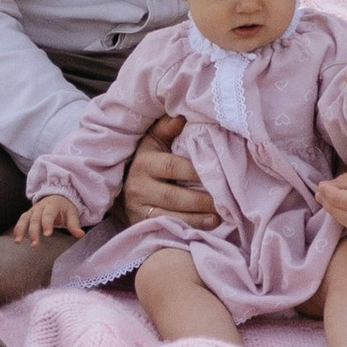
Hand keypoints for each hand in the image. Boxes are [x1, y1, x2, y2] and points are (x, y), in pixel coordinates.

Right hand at [12, 193, 81, 245]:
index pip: (49, 214)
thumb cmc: (65, 208)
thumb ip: (74, 225)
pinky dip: (17, 228)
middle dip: (34, 231)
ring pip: (25, 218)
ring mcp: (33, 210)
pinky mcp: (28, 214)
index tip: (47, 234)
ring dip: (21, 229)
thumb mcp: (72, 214)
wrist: (58, 196)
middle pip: (35, 218)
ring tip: (18, 242)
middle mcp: (41, 206)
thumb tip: (81, 235)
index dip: (47, 223)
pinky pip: (21, 220)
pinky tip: (16, 239)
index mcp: (53, 205)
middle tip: (35, 244)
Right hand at [123, 114, 220, 229]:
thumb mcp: (153, 140)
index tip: (216, 173)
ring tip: (218, 218)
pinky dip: (186, 229)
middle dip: (199, 200)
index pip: (172, 167)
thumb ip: (167, 128)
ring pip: (169, 216)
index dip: (194, 172)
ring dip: (196, 219)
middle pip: (172, 196)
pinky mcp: (140, 225)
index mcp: (144, 162)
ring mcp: (138, 209)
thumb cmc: (147, 159)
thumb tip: (182, 117)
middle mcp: (138, 187)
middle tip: (223, 201)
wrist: (123, 187)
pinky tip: (205, 228)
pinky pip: (164, 228)